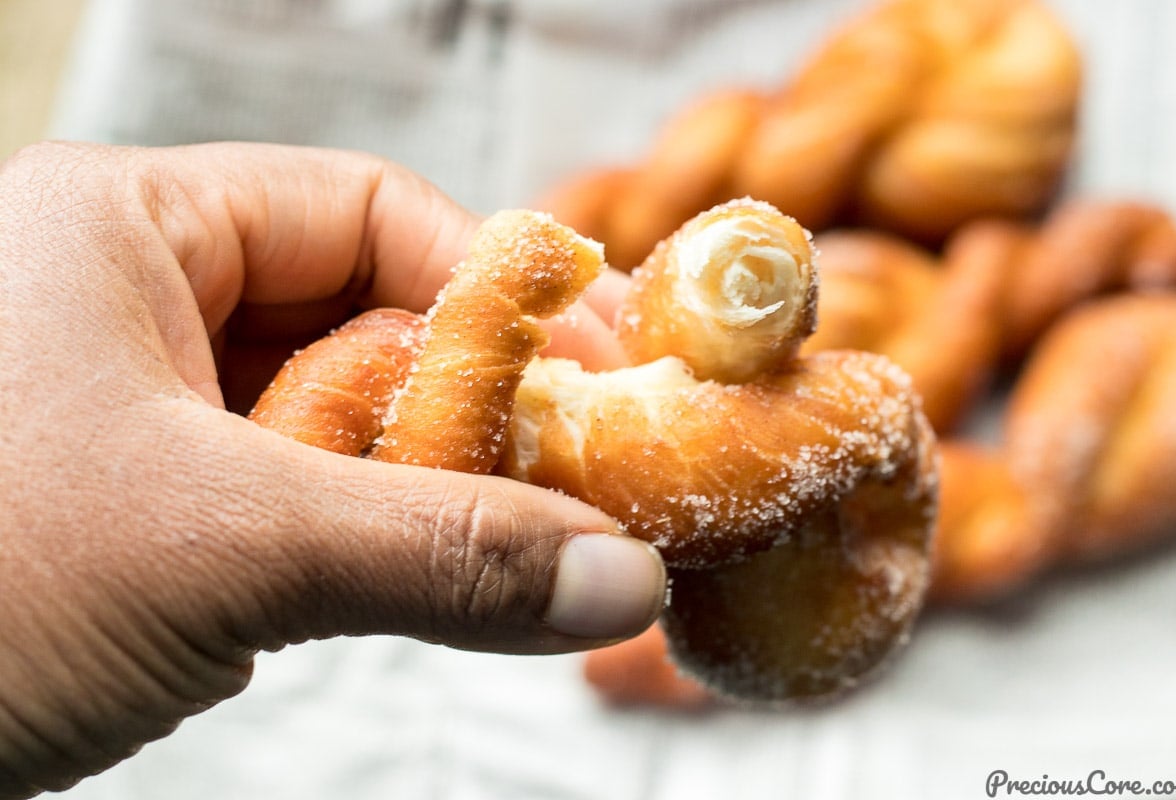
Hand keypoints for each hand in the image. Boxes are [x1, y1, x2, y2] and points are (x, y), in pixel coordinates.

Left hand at [0, 142, 664, 796]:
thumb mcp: (222, 548)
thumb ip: (439, 556)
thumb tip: (619, 580)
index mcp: (128, 228)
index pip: (370, 211)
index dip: (495, 289)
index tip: (594, 373)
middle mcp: (132, 301)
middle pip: (362, 319)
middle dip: (467, 407)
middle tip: (570, 483)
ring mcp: (136, 408)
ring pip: (333, 422)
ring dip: (416, 489)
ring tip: (496, 546)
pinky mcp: (141, 506)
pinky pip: (291, 498)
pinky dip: (357, 543)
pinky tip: (393, 588)